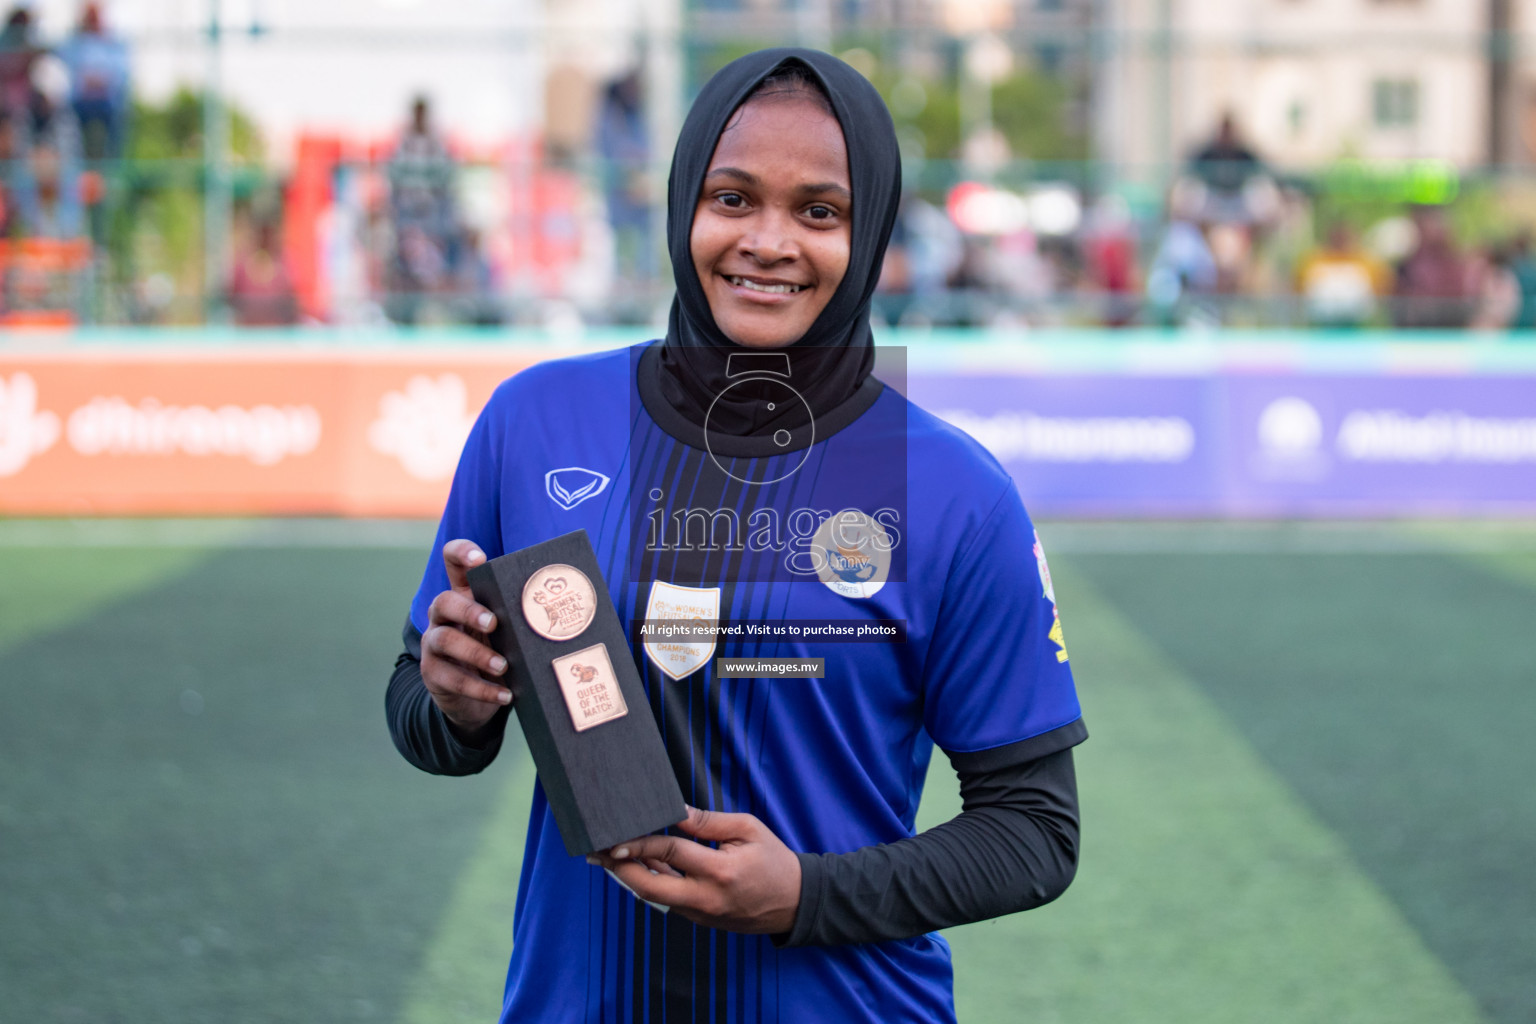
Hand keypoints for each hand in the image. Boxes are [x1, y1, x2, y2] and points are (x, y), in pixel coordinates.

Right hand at [421, 539, 510, 737]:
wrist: (473, 698)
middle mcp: (443, 615)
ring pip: (444, 640)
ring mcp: (434, 644)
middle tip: (494, 622)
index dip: (461, 553)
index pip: (453, 562)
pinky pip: (452, 680)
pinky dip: (481, 689)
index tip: (480, 558)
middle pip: (444, 601)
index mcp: (465, 595)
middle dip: (469, 611)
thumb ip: (524, 617)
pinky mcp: (433, 674)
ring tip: (503, 665)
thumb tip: (576, 610)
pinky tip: (505, 695)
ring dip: (476, 654)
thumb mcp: (509, 631)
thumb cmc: (498, 651)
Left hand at [588, 806, 801, 934]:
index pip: (669, 853)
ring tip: (608, 859)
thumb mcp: (747, 829)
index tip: (617, 836)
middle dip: (620, 869)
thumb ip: (708, 822)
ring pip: (655, 897)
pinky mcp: (701, 921)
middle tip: (599, 853)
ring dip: (630, 877)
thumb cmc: (773, 859)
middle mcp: (706, 898)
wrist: (795, 902)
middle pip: (649, 887)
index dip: (640, 843)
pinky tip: (637, 869)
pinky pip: (669, 901)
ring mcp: (702, 914)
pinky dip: (652, 884)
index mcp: (720, 871)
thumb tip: (674, 810)